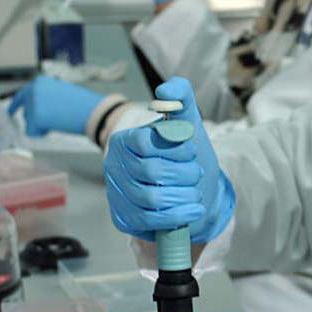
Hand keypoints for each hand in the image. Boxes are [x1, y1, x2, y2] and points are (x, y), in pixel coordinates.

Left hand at [7, 75, 102, 136]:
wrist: (92, 111)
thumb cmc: (82, 103)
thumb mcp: (60, 93)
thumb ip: (45, 98)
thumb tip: (37, 111)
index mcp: (39, 82)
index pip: (22, 94)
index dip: (16, 105)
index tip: (10, 113)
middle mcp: (32, 90)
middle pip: (25, 110)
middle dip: (34, 119)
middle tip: (46, 124)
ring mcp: (33, 104)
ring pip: (29, 122)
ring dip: (41, 125)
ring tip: (60, 120)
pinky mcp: (35, 117)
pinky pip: (32, 132)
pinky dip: (41, 134)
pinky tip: (55, 127)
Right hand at [104, 76, 233, 241]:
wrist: (185, 187)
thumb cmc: (183, 152)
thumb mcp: (186, 121)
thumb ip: (181, 96)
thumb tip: (166, 91)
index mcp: (124, 139)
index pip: (146, 142)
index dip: (175, 147)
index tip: (192, 149)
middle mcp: (114, 165)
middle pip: (151, 171)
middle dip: (183, 173)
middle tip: (196, 173)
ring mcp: (117, 193)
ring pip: (151, 198)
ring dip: (183, 195)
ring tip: (196, 192)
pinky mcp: (124, 218)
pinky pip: (149, 220)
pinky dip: (177, 215)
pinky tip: (194, 209)